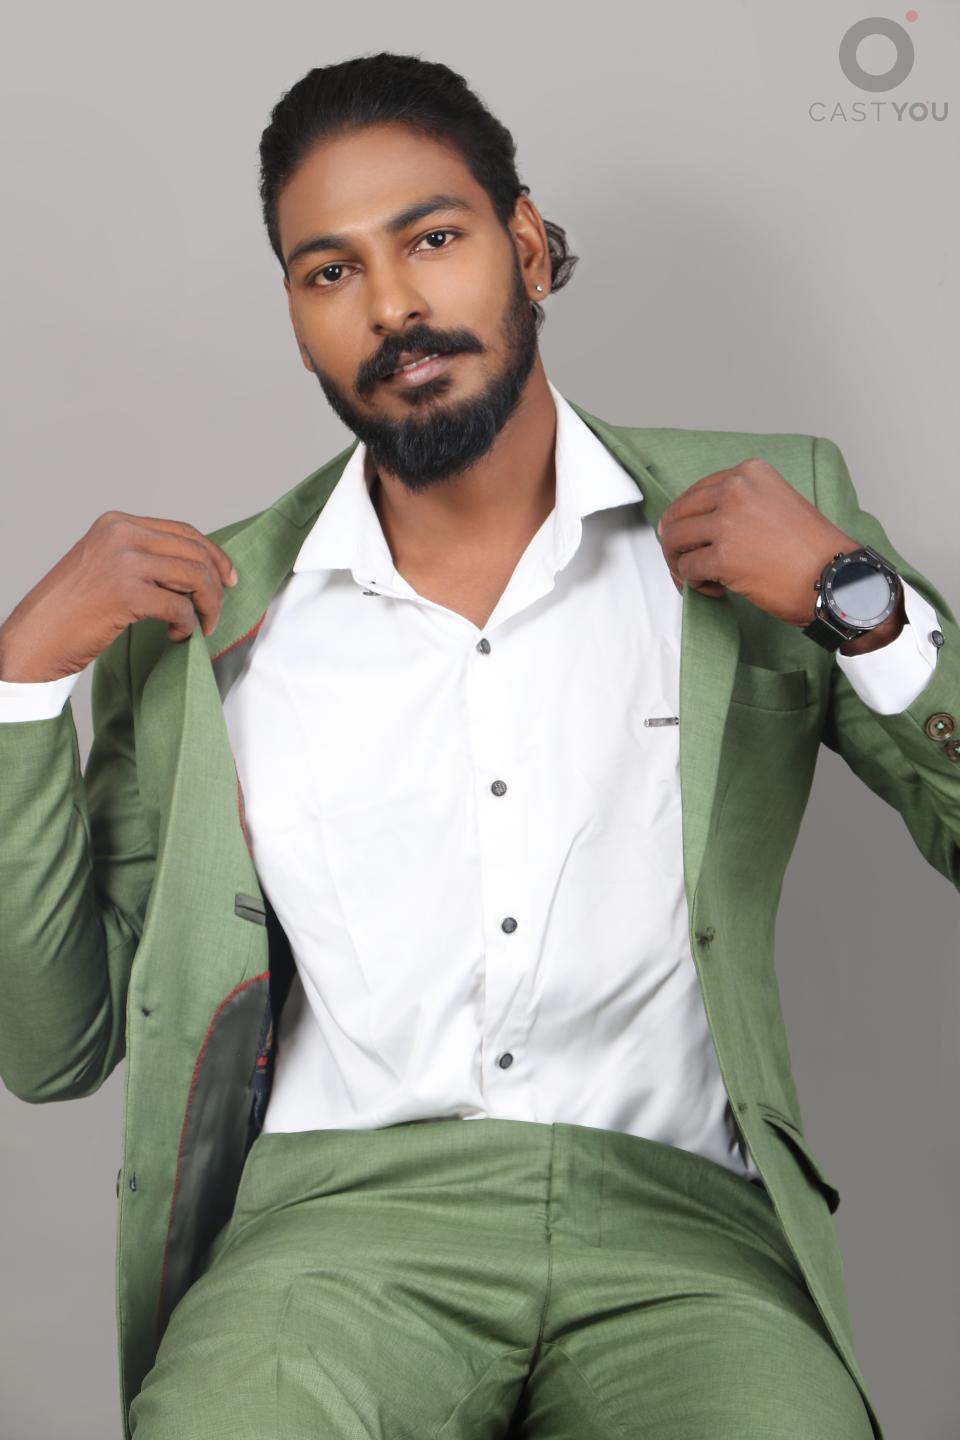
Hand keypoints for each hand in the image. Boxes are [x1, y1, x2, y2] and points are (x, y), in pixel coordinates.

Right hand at [0, 511, 238, 681]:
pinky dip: (187, 625)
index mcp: (117, 524)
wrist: (36, 637)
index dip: (214, 555)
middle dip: (217, 585)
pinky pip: (180, 608)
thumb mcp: (105, 565)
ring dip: (208, 606)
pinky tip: (176, 635)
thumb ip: (142, 557)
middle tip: (217, 611)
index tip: (229, 577)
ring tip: (202, 626)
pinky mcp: (126, 594)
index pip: (183, 531)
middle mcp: (120, 535)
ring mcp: (123, 562)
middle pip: (195, 553)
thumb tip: (193, 567)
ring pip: (194, 578)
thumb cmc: (71, 610)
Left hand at [655, 458, 859, 626]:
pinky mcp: (723, 556)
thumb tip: (693, 523)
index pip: (695, 493)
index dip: (688, 521)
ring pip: (674, 540)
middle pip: (677, 514)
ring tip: (702, 578)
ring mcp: (727, 523)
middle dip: (676, 543)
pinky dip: (694, 583)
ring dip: (681, 563)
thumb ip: (739, 505)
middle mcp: (736, 490)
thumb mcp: (776, 505)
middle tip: (687, 563)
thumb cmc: (813, 551)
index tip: (694, 540)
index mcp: (749, 473)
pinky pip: (687, 568)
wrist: (837, 578)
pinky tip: (717, 589)